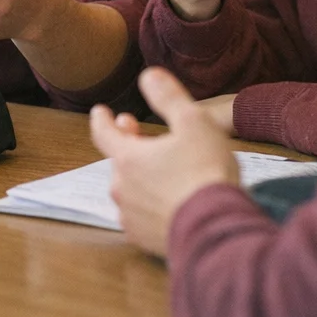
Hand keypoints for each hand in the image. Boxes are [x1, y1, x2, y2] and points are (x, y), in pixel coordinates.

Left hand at [90, 67, 240, 256]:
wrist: (216, 229)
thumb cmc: (205, 172)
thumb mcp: (193, 122)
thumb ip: (168, 96)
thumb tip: (148, 75)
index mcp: (128, 158)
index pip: (103, 133)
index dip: (102, 119)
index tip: (99, 111)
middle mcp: (122, 188)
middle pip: (118, 161)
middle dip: (127, 144)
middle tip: (134, 132)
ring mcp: (131, 217)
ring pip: (128, 190)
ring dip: (138, 176)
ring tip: (156, 170)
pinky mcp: (144, 240)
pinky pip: (139, 216)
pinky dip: (147, 204)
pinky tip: (164, 202)